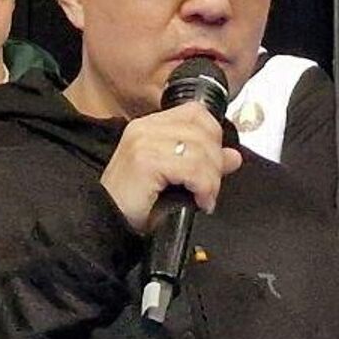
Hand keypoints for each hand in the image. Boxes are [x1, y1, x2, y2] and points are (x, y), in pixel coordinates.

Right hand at [99, 102, 243, 234]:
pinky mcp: (146, 161)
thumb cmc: (135, 205)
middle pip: (203, 129)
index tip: (213, 166)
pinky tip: (199, 201)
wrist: (106, 225)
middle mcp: (145, 128)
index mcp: (149, 126)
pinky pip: (192, 168)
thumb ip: (203, 163)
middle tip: (209, 188)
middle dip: (215, 162)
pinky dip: (203, 187)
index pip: (196, 113)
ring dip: (210, 179)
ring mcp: (143, 142)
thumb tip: (233, 156)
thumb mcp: (173, 178)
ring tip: (203, 198)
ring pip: (201, 150)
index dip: (213, 136)